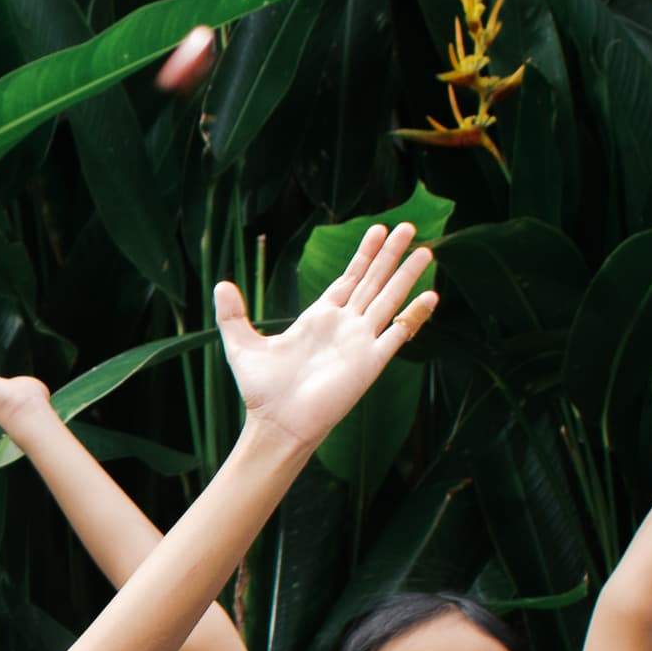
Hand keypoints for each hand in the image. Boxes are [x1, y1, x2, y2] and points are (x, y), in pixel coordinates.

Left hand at [217, 222, 439, 445]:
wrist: (276, 424)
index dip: (364, 254)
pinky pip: (398, 334)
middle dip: (390, 254)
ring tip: (425, 250)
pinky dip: (414, 316)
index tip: (378, 230)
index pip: (349, 278)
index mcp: (318, 318)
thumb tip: (221, 284)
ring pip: (388, 299)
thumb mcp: (241, 345)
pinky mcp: (370, 361)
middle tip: (409, 226)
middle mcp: (344, 326)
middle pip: (373, 281)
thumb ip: (233, 315)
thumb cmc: (261, 391)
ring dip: (406, 276)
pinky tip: (431, 296)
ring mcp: (360, 342)